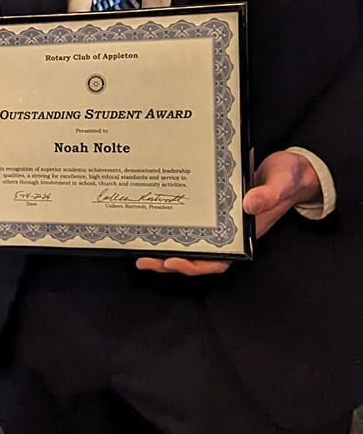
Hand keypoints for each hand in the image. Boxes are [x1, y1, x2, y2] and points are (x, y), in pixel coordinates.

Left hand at [135, 149, 320, 275]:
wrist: (291, 168)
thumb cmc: (288, 178)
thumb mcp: (281, 183)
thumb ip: (269, 194)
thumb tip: (250, 203)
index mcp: (244, 234)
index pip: (218, 260)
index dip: (196, 265)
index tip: (175, 261)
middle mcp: (229, 232)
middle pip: (197, 255)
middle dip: (170, 261)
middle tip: (144, 259)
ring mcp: (220, 220)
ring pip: (190, 240)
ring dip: (166, 246)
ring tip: (141, 247)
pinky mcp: (213, 205)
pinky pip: (191, 220)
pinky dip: (174, 222)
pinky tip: (155, 218)